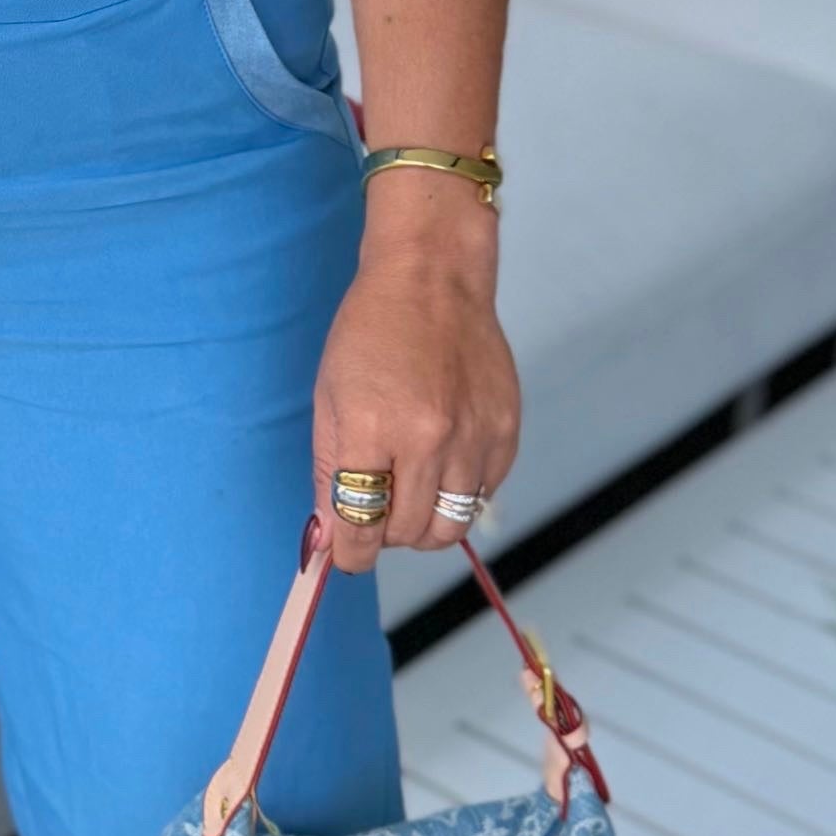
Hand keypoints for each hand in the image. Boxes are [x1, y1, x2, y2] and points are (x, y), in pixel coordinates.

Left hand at [314, 190, 516, 575]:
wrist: (433, 278)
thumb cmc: (371, 330)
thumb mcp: (329, 396)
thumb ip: (329, 471)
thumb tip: (330, 534)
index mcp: (372, 427)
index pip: (360, 525)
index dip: (350, 554)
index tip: (346, 557)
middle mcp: (428, 438)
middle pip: (407, 533)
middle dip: (383, 536)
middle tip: (375, 510)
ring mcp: (473, 436)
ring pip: (450, 527)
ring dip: (423, 525)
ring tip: (410, 491)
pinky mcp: (506, 431)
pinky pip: (482, 494)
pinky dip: (458, 493)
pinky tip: (442, 462)